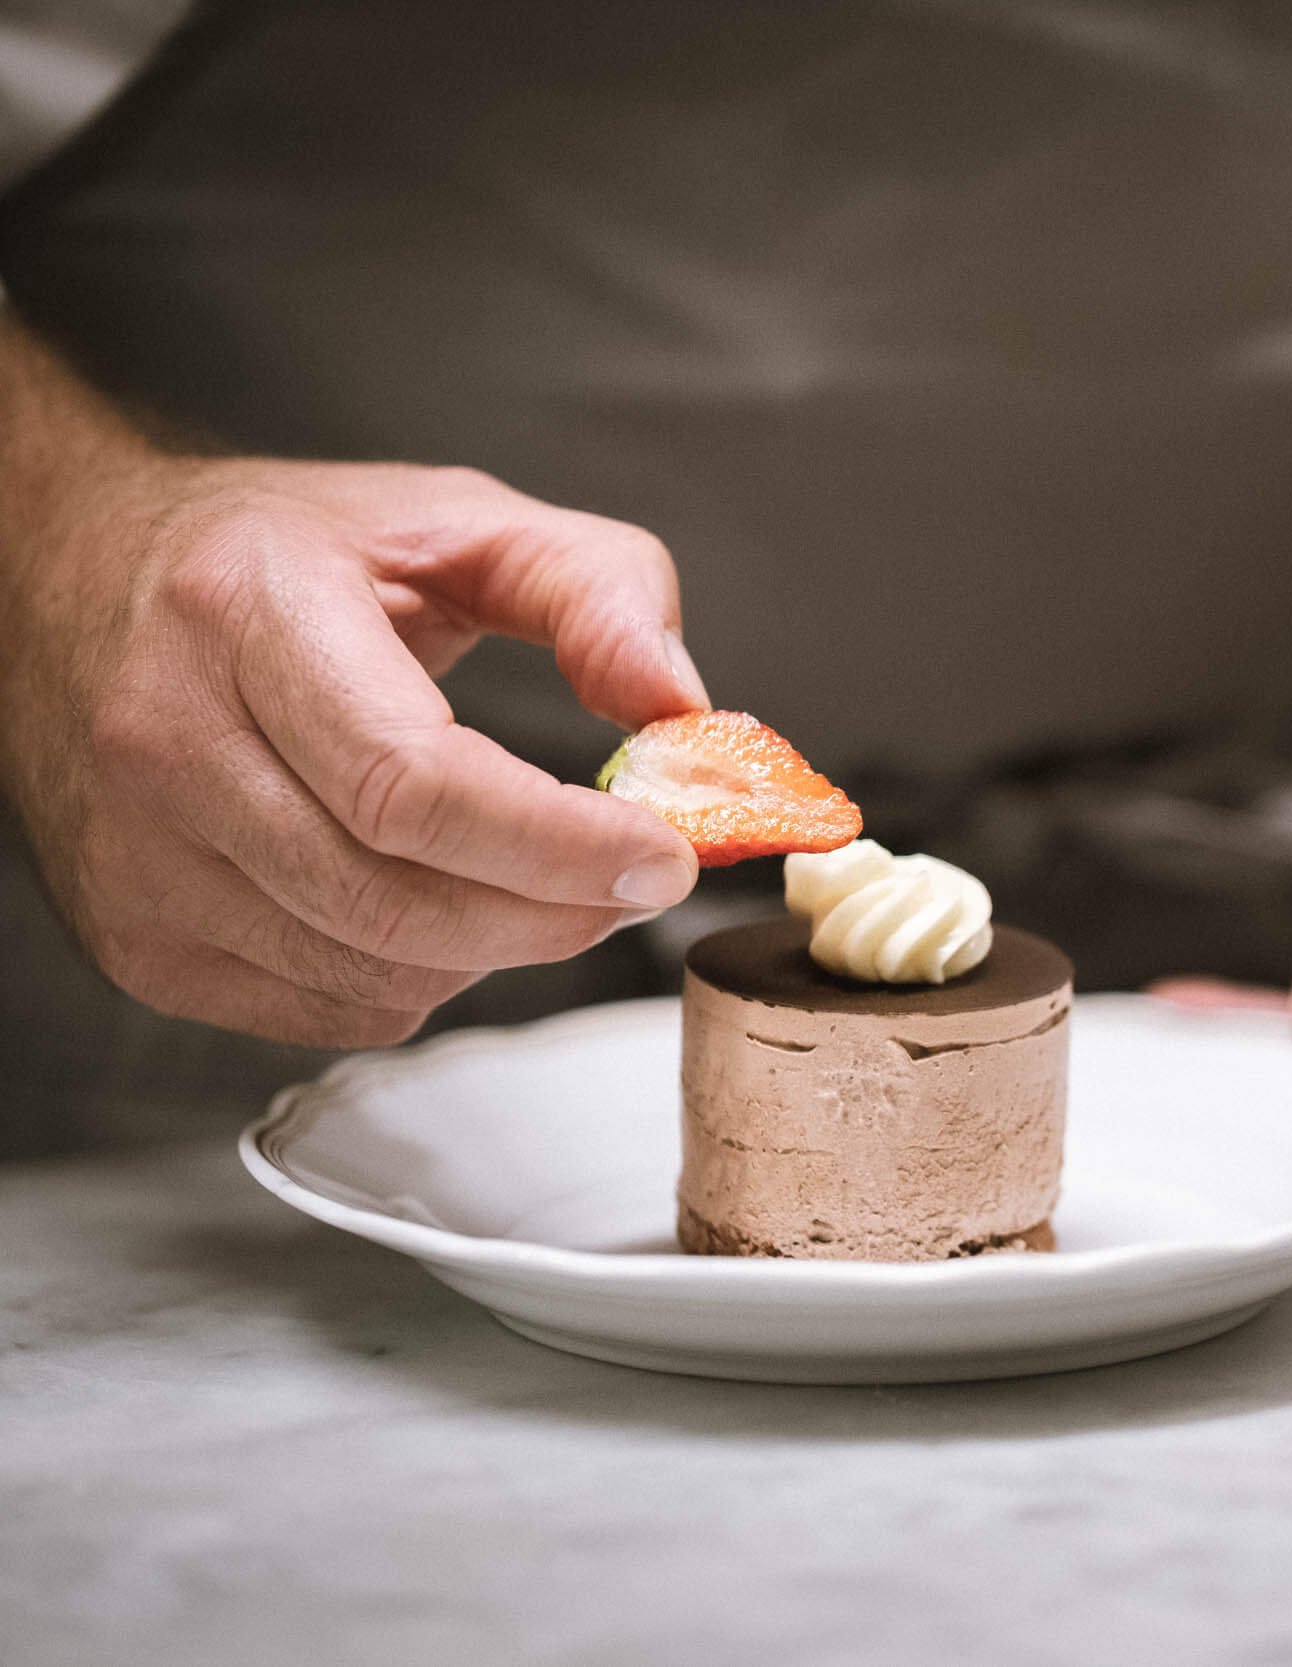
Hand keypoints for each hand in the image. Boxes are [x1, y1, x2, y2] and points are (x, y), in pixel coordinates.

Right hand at [0, 322, 707, 1045]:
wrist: (81, 574)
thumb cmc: (282, 552)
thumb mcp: (458, 520)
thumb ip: (597, 590)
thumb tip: (680, 703)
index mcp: (244, 615)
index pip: (409, 783)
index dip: (555, 843)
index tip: (661, 855)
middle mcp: (165, 740)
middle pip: (393, 898)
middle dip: (552, 912)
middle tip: (637, 882)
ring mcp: (137, 854)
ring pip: (367, 967)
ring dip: (497, 949)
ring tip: (548, 882)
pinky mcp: (136, 936)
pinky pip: (324, 1006)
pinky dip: (420, 978)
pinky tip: (443, 905)